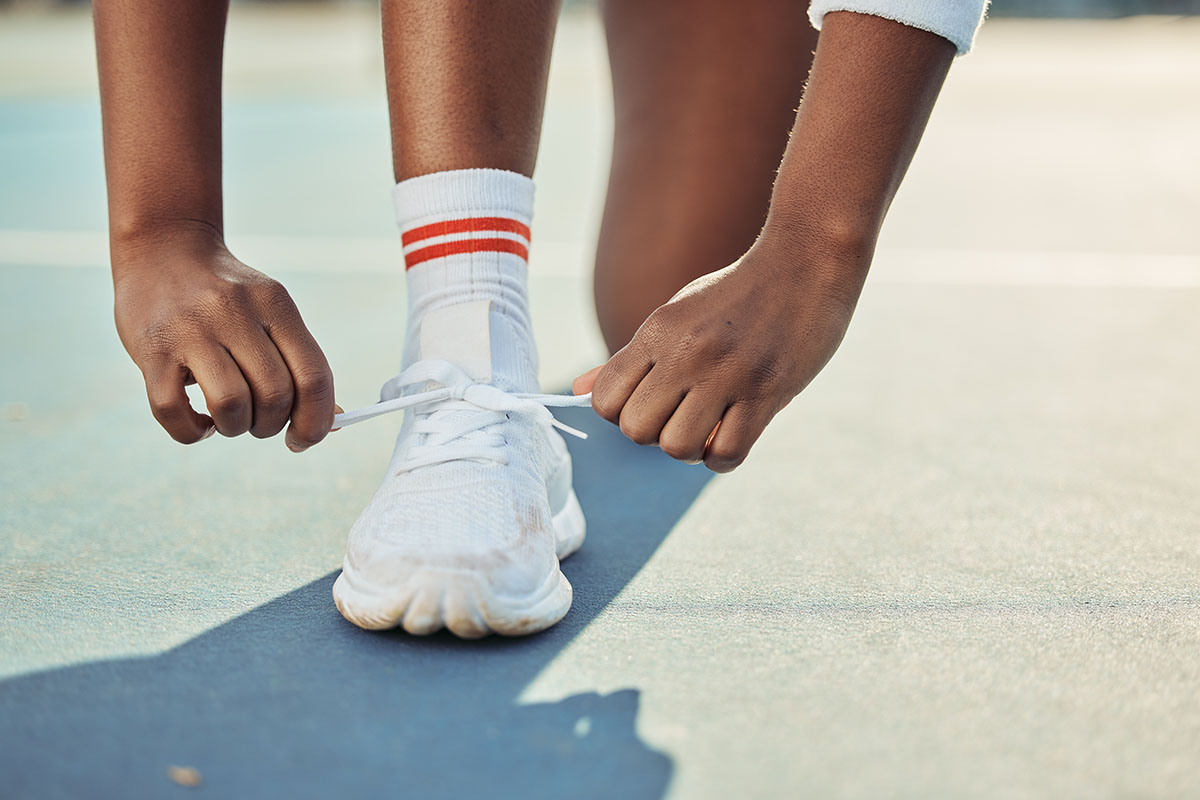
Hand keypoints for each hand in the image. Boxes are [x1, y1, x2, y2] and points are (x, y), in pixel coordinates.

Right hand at [113, 234, 335, 450]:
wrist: (161, 249)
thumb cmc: (226, 297)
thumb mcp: (271, 311)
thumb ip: (300, 362)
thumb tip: (332, 422)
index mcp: (275, 304)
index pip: (314, 376)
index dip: (317, 421)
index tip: (303, 439)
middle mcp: (235, 312)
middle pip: (275, 395)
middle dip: (272, 425)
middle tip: (257, 420)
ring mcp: (190, 330)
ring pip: (231, 406)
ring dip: (236, 428)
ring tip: (229, 420)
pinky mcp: (151, 349)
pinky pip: (174, 412)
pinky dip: (193, 433)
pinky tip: (200, 423)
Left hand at [574, 236, 864, 471]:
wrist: (806, 260)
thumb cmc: (737, 292)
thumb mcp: (676, 316)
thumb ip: (629, 360)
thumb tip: (577, 392)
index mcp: (658, 332)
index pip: (605, 400)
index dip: (621, 414)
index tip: (649, 402)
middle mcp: (685, 354)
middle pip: (636, 430)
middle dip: (654, 434)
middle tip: (681, 414)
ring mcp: (727, 374)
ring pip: (677, 448)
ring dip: (690, 448)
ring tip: (708, 425)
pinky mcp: (767, 393)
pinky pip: (726, 454)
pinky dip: (722, 458)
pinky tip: (732, 434)